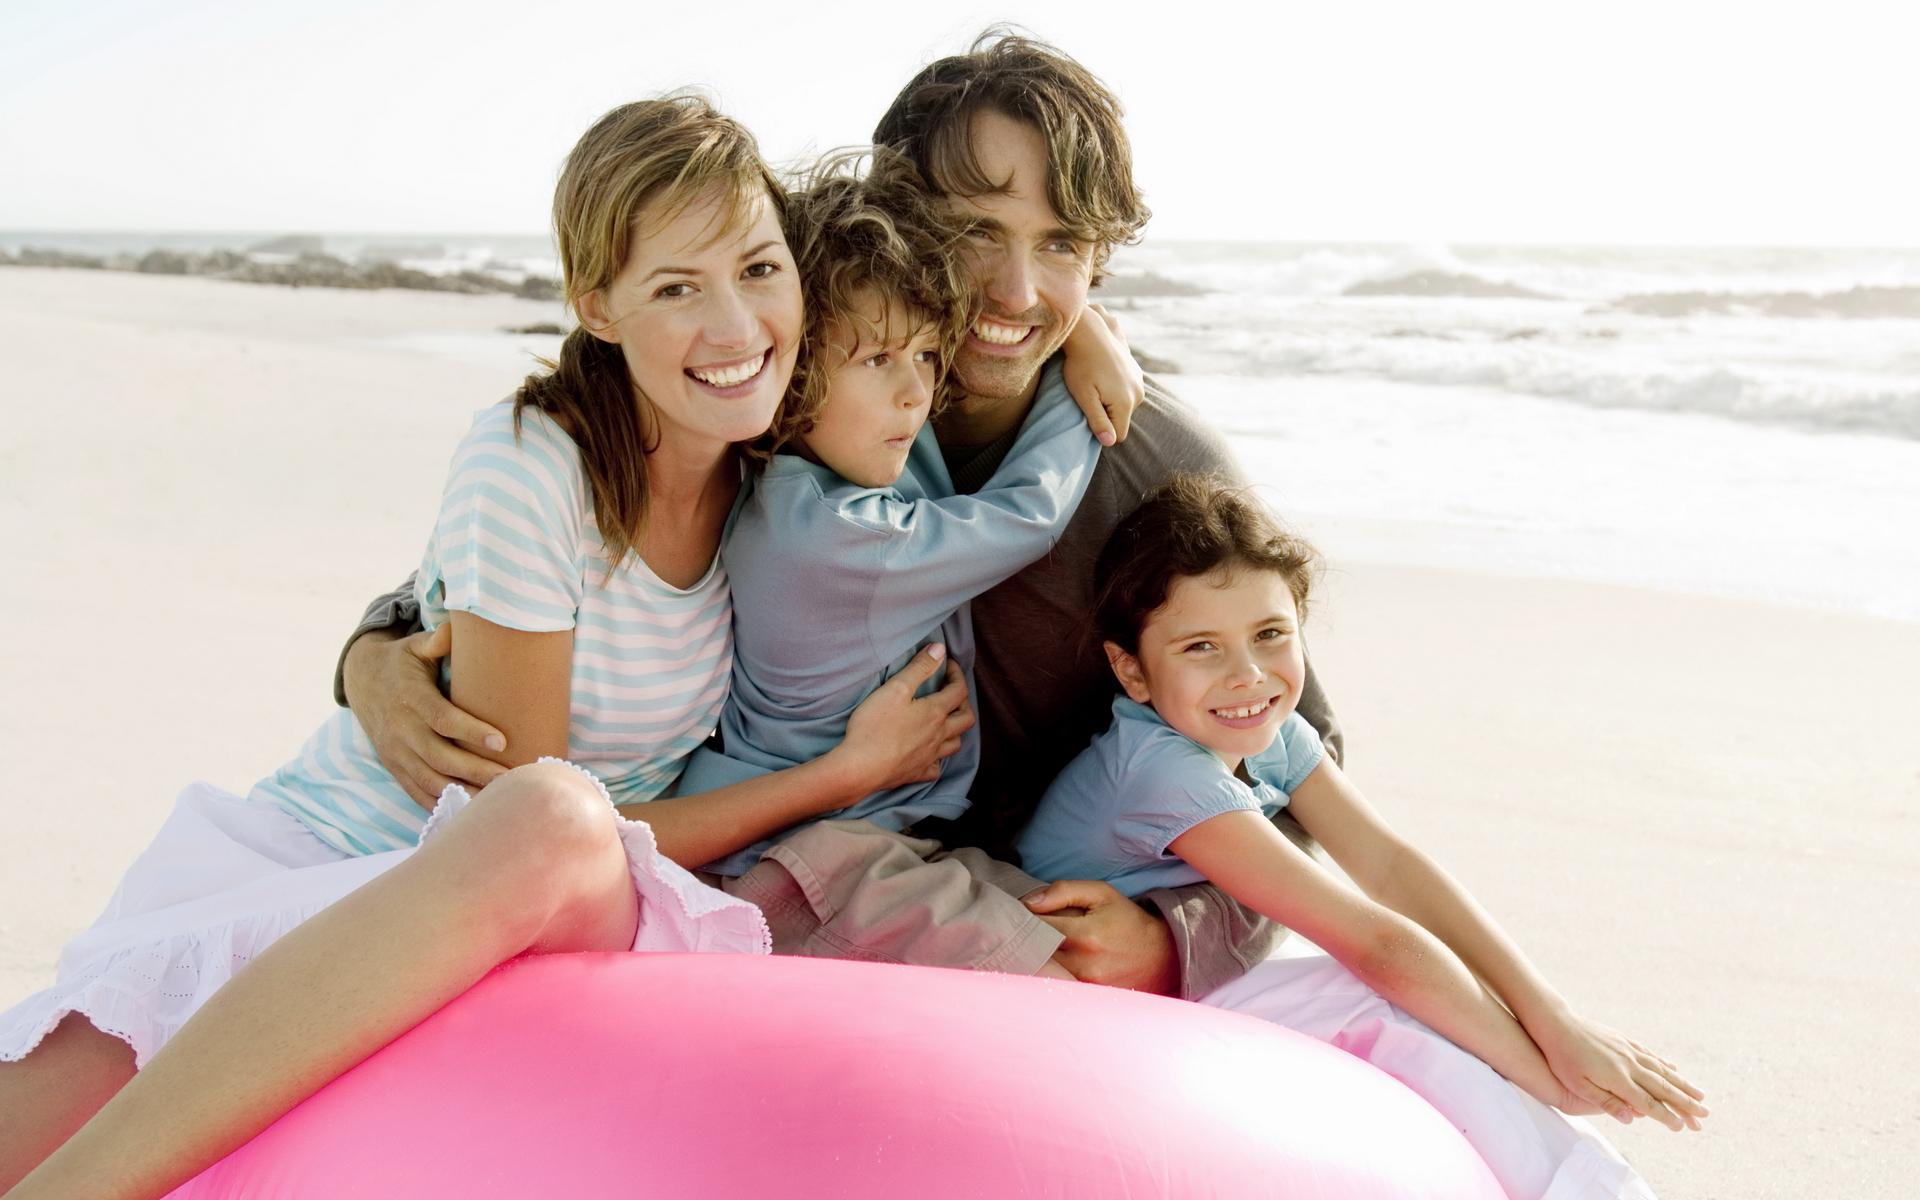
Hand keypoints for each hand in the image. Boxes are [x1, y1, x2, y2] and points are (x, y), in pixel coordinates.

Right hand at [341, 624, 509, 809]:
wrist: (361, 680)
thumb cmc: (402, 661)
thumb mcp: (416, 646)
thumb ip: (439, 640)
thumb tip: (458, 626)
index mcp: (411, 698)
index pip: (443, 720)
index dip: (471, 732)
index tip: (502, 741)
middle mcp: (401, 729)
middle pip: (441, 757)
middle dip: (476, 771)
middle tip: (512, 779)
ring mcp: (396, 752)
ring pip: (430, 780)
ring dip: (463, 792)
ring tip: (496, 799)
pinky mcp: (394, 766)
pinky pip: (417, 791)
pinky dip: (441, 803)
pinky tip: (468, 811)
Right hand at [835, 644, 973, 793]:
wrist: (860, 767)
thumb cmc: (875, 726)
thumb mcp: (896, 688)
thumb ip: (920, 667)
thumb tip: (941, 649)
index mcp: (935, 712)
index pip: (959, 690)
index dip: (956, 674)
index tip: (947, 664)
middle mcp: (938, 735)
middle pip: (966, 719)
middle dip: (963, 703)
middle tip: (951, 693)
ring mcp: (929, 756)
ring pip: (955, 744)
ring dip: (955, 730)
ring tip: (945, 722)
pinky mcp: (917, 774)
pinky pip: (935, 768)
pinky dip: (937, 759)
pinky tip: (929, 755)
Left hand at [1023, 879, 1178, 994]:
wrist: (1161, 955)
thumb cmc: (1127, 920)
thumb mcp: (1100, 893)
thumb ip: (1063, 891)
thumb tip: (1028, 903)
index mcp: (1084, 935)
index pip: (1035, 926)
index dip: (1023, 919)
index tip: (1020, 915)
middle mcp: (1083, 964)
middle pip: (1035, 953)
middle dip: (1025, 941)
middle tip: (1023, 932)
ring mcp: (1085, 985)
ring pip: (1043, 972)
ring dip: (1036, 959)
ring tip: (1038, 948)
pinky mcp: (1088, 998)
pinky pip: (1057, 985)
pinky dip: (1050, 975)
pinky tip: (1053, 965)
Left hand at [1060, 302, 1141, 445]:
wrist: (1089, 332)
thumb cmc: (1081, 365)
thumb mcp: (1084, 396)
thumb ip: (1098, 420)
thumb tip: (1110, 443)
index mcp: (1126, 403)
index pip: (1118, 435)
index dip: (1102, 431)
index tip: (1087, 414)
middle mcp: (1138, 394)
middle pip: (1121, 420)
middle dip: (1106, 414)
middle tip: (1089, 395)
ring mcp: (1140, 381)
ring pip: (1123, 405)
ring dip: (1110, 401)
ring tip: (1094, 383)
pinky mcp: (1137, 372)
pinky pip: (1126, 391)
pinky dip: (1115, 389)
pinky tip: (1102, 375)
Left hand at [1530, 1011, 1708, 1130]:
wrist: (1557, 1025)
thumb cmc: (1563, 1060)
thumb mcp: (1578, 1086)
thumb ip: (1606, 1102)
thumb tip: (1632, 1118)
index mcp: (1618, 1079)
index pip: (1648, 1103)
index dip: (1667, 1116)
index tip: (1683, 1127)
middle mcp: (1629, 1064)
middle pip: (1663, 1088)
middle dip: (1685, 1104)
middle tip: (1704, 1117)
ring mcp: (1629, 1051)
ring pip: (1662, 1071)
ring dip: (1683, 1085)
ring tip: (1701, 1096)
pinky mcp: (1625, 1041)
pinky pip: (1651, 1055)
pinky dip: (1666, 1064)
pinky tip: (1675, 1070)